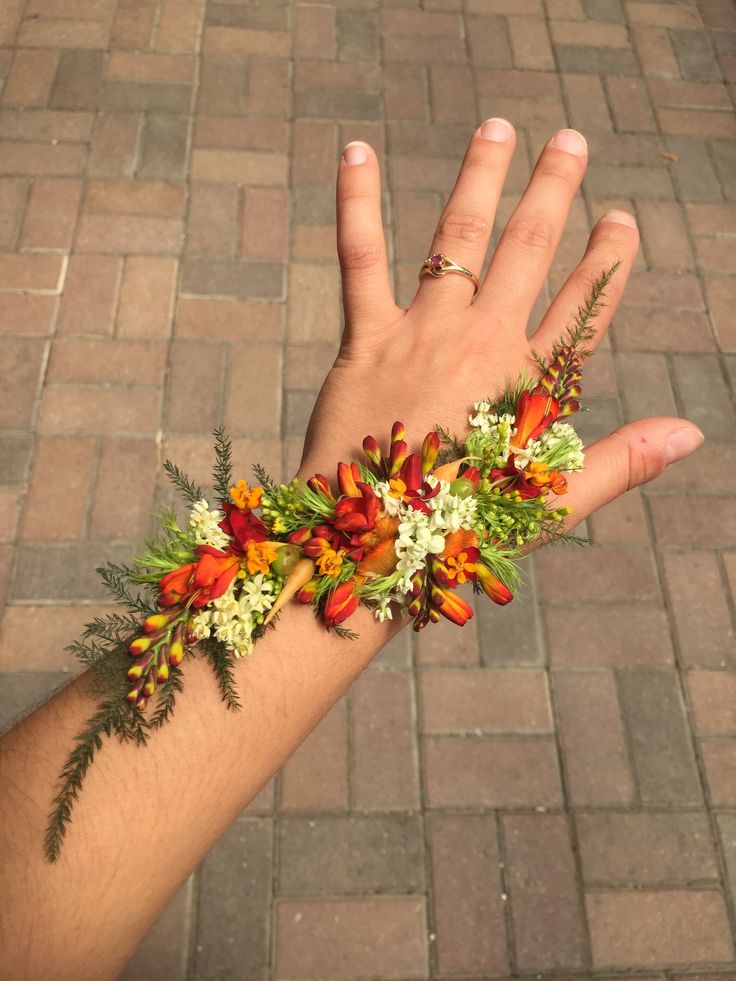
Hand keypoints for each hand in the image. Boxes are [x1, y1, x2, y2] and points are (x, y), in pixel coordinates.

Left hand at [298, 121, 702, 529]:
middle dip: (553, 192)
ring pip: (458, 239)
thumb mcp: (550, 502)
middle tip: (570, 140)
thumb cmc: (458, 532)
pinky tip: (356, 152)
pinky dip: (358, 206)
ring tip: (499, 127)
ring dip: (482, 178)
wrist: (370, 546)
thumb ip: (620, 462)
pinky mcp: (367, 340)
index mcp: (532, 384)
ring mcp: (424, 334)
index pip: (583, 306)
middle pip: (529, 252)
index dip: (606, 261)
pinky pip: (360, 260)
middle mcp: (483, 344)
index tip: (620, 220)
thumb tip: (692, 432)